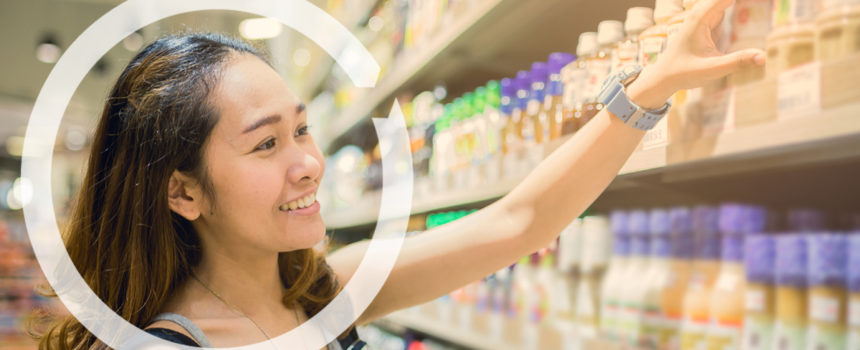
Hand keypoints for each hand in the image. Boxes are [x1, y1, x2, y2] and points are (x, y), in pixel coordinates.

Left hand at [627, 0, 766, 109]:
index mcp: (701, 18)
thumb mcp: (711, 69)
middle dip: (746, 0)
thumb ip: (737, 62)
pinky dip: (736, 4)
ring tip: (765, 2)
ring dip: (741, 2)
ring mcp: (704, 19)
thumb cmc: (683, 72)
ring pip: (726, 1)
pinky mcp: (708, 25)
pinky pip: (725, 9)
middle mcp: (701, 14)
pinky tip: (753, 4)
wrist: (663, 77)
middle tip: (771, 1)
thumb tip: (764, 57)